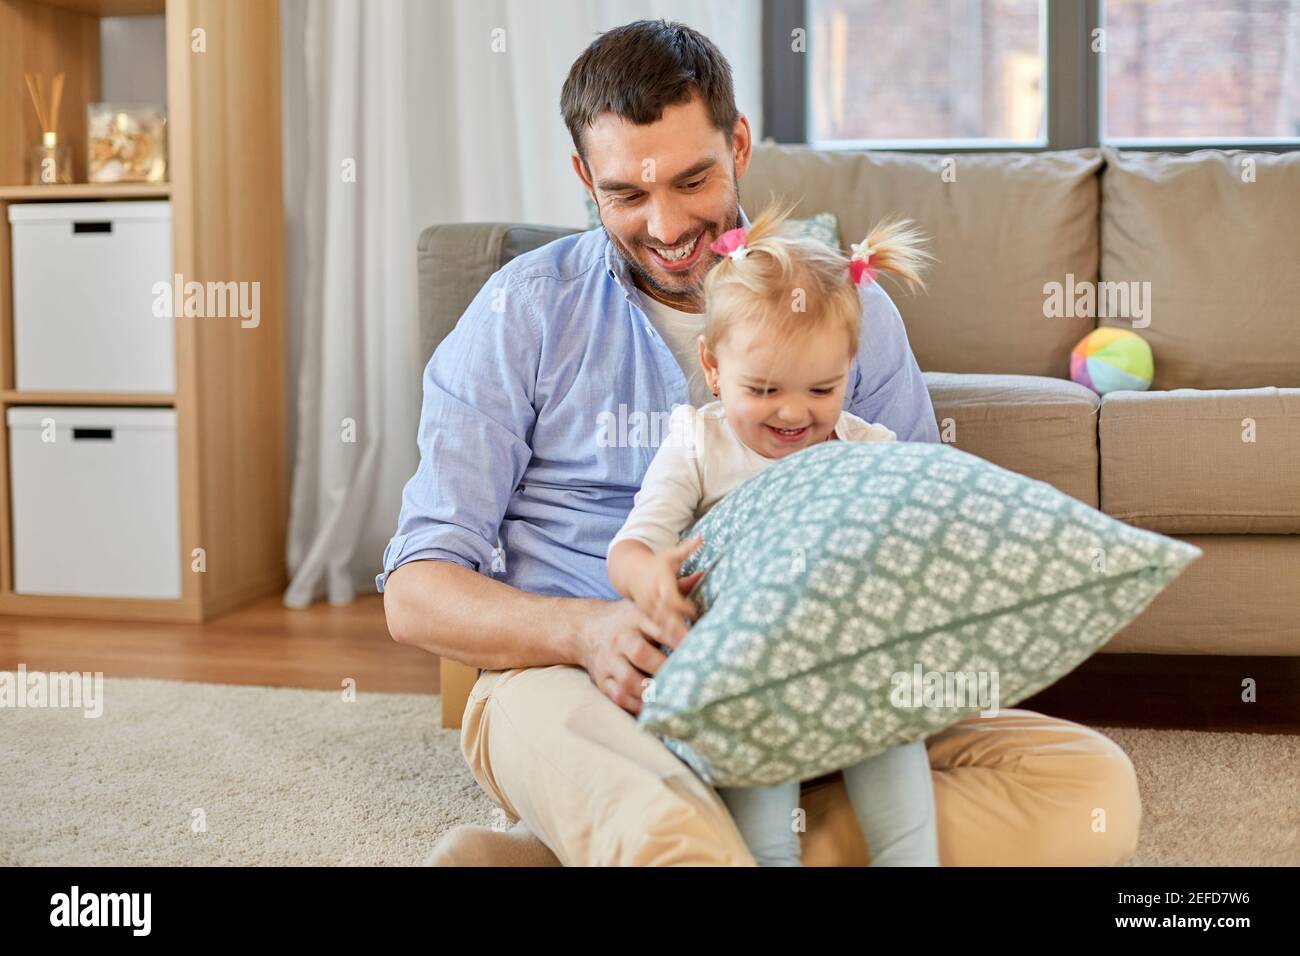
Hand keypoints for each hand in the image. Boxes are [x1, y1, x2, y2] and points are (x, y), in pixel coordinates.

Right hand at [577, 566, 704, 715]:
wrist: (586, 629)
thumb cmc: (628, 618)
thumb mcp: (645, 603)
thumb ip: (674, 593)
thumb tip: (703, 574)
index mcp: (635, 617)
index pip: (659, 626)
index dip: (679, 638)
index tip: (700, 649)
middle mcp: (621, 638)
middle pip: (641, 653)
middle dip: (665, 668)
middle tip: (689, 680)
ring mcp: (609, 661)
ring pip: (628, 679)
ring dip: (650, 691)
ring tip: (672, 699)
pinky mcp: (602, 680)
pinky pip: (618, 696)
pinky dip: (636, 705)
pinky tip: (654, 710)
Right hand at [628, 535, 704, 651]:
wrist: (629, 571)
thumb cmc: (656, 562)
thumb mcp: (670, 555)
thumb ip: (686, 549)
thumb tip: (701, 538)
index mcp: (660, 582)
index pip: (670, 596)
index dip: (682, 605)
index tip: (694, 613)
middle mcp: (653, 598)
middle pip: (665, 616)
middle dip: (677, 629)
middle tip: (691, 644)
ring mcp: (648, 610)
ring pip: (660, 627)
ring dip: (671, 640)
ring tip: (684, 655)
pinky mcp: (647, 618)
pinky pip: (656, 632)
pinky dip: (665, 642)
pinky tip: (675, 656)